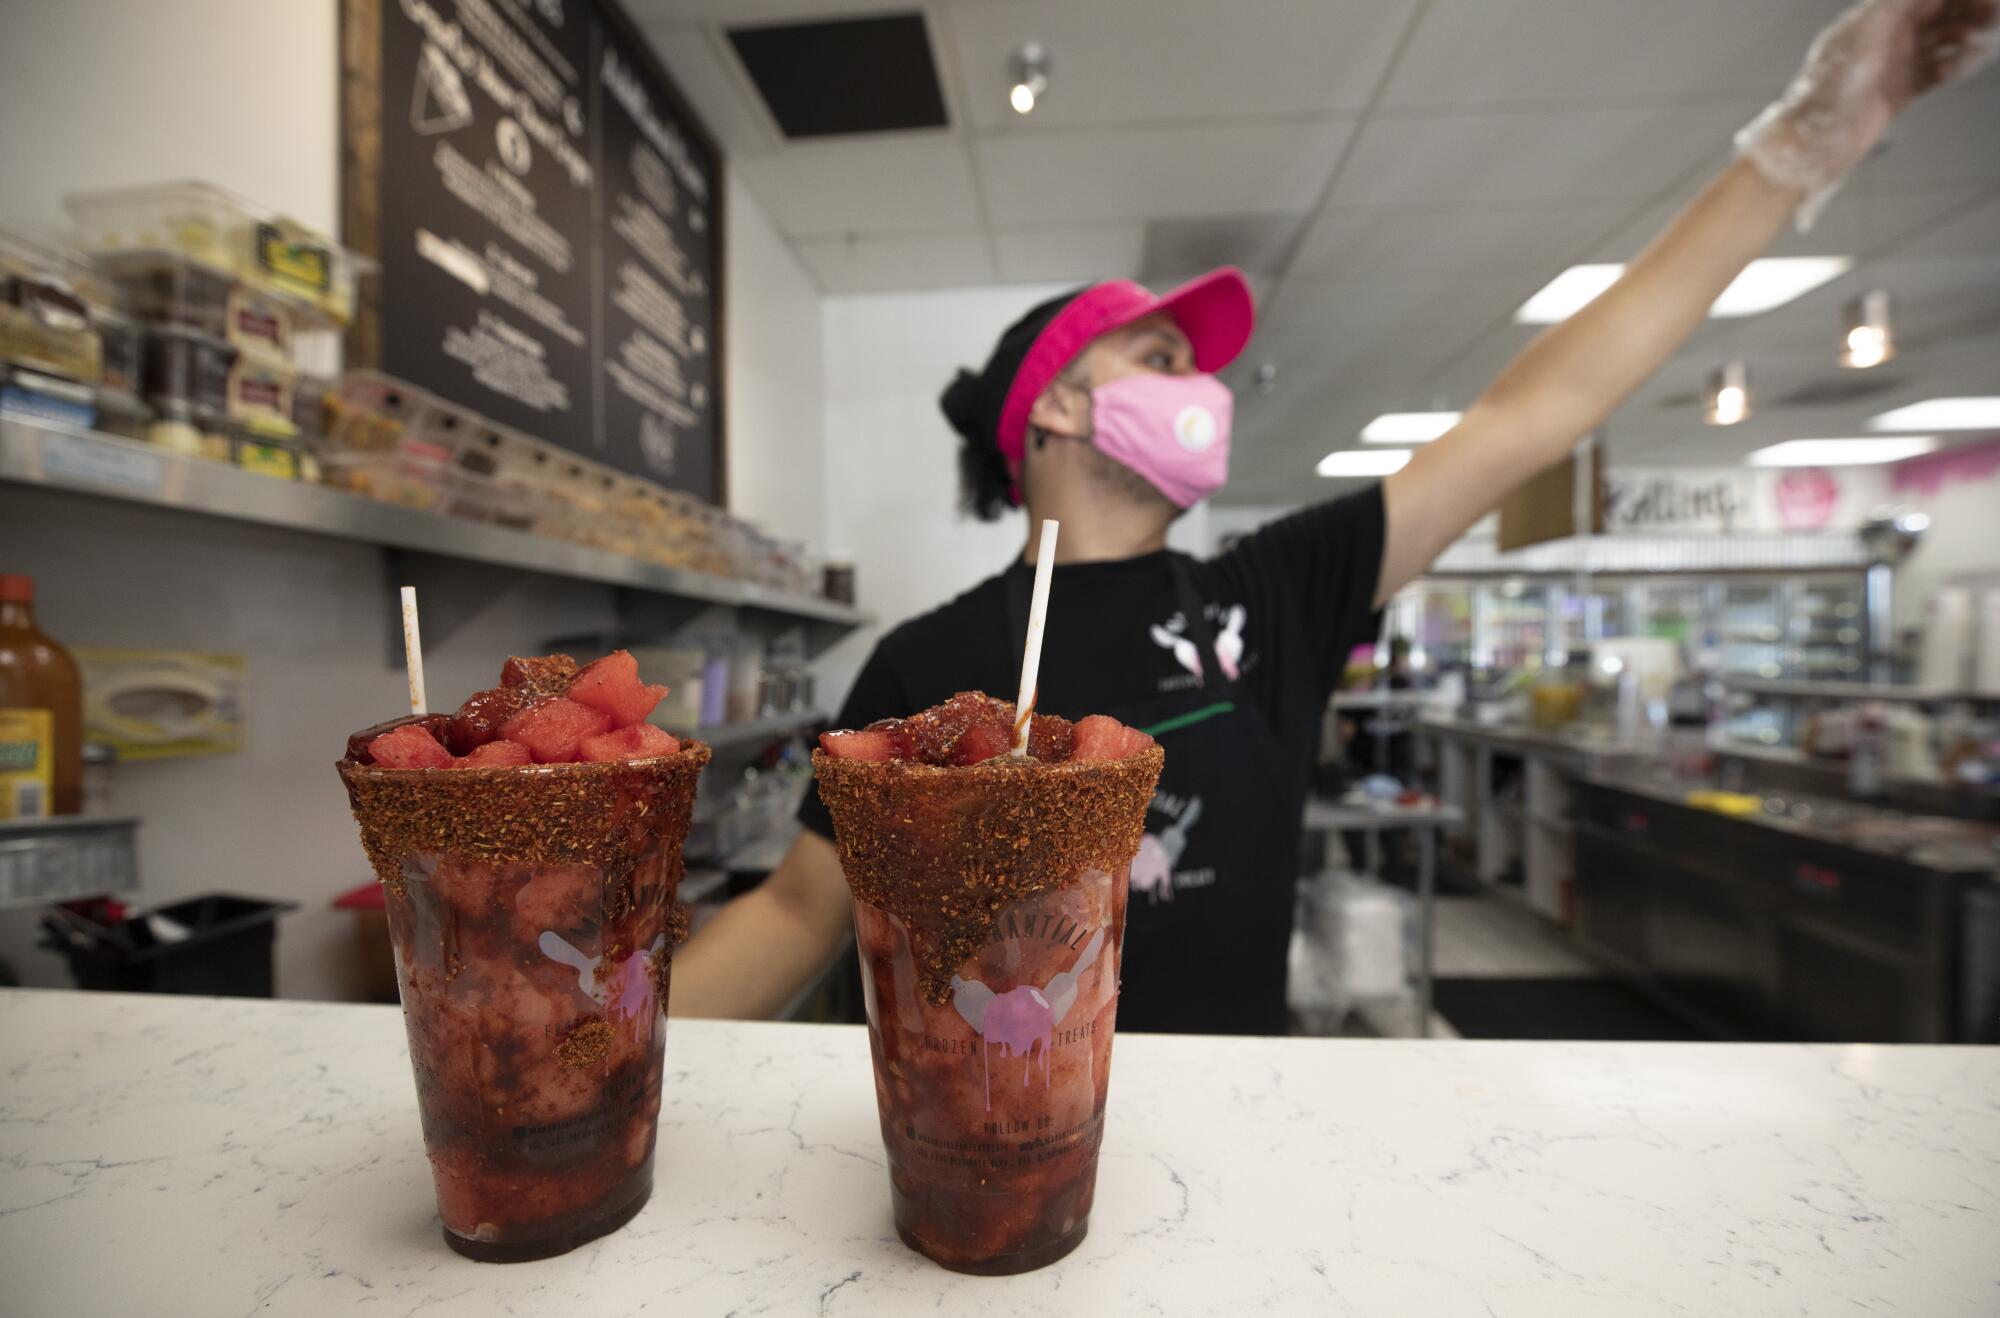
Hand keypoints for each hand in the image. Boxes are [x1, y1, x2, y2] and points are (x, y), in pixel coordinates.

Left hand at [1737, 0, 1997, 227]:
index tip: (1982, 0)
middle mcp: (1882, 40)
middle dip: (1966, 10)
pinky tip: (1967, 63)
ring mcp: (1890, 67)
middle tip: (1993, 14)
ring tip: (1983, 40)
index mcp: (1872, 19)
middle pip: (1935, 15)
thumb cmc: (1825, 91)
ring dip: (1964, 36)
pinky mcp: (1896, 93)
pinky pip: (1933, 72)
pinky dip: (1954, 65)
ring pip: (1939, 42)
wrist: (1814, 142)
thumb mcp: (1865, 34)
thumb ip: (1896, 4)